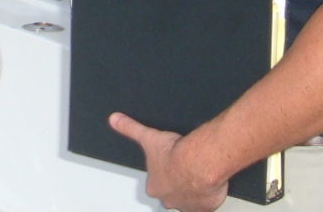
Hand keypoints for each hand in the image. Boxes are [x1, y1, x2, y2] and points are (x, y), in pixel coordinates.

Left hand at [109, 113, 228, 211]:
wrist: (199, 164)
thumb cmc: (175, 155)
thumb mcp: (147, 137)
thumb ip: (130, 128)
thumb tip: (115, 120)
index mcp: (155, 187)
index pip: (154, 184)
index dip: (161, 173)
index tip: (167, 163)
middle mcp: (170, 200)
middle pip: (170, 194)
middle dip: (175, 183)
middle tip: (181, 168)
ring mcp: (188, 205)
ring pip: (187, 200)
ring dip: (191, 189)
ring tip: (195, 173)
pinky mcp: (206, 207)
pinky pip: (205, 205)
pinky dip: (207, 195)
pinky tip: (208, 183)